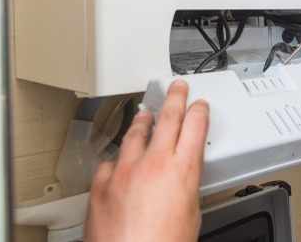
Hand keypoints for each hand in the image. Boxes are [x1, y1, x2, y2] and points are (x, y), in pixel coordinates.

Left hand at [85, 80, 209, 241]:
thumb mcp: (190, 213)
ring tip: (146, 112)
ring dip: (143, 119)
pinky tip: (120, 156)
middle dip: (174, 98)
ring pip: (136, 133)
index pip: (195, 126)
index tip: (199, 104)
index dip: (199, 110)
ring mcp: (125, 170)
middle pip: (167, 118)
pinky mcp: (101, 183)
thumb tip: (180, 183)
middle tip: (176, 87)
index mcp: (183, 170)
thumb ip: (185, 188)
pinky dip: (119, 156)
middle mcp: (154, 163)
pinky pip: (111, 160)